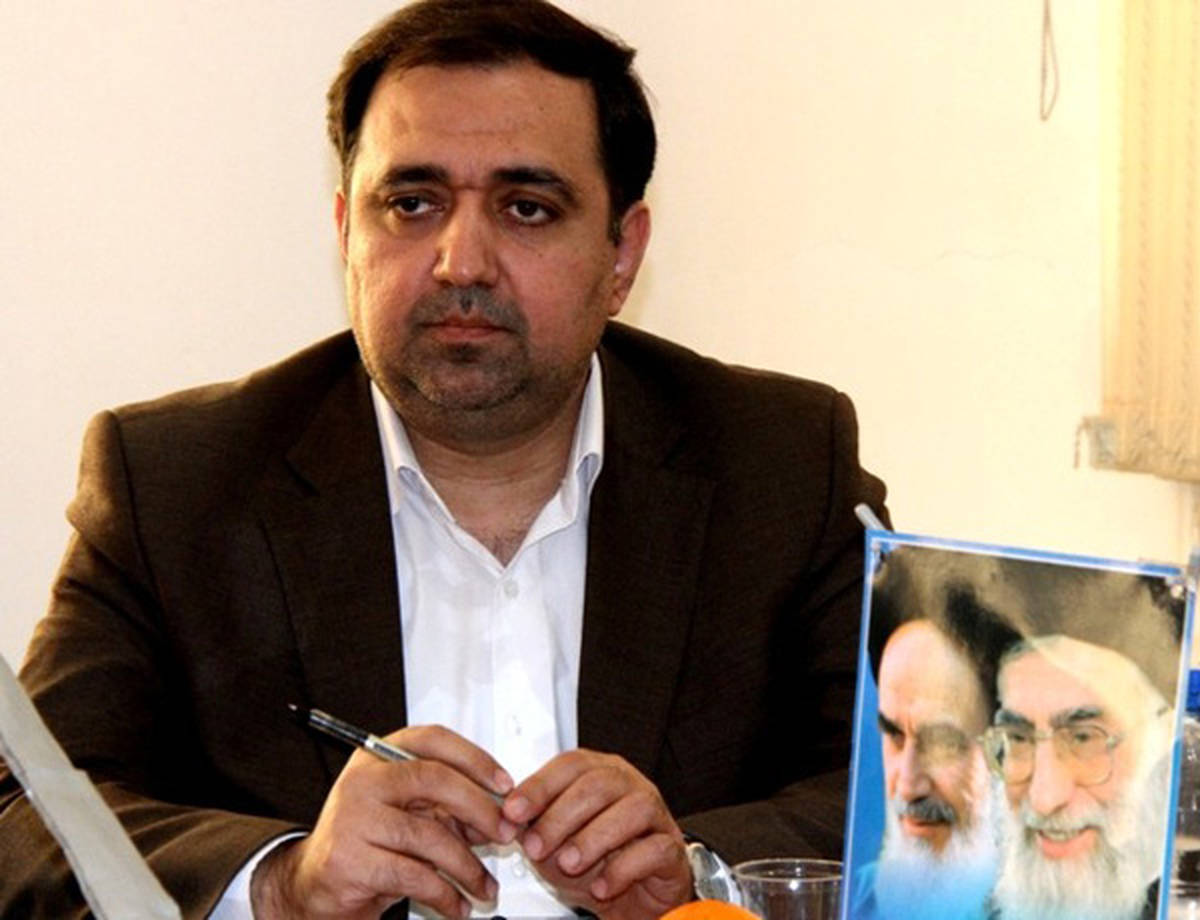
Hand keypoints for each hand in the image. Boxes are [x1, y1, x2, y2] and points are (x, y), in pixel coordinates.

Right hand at [251, 724, 518, 919]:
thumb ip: (448, 809)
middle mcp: (363, 780)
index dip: (474, 758)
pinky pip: (414, 875)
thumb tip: (496, 817)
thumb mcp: (409, 815)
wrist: (313, 884)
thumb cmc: (366, 843)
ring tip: (485, 886)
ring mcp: (353, 818)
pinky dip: (445, 894)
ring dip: (467, 866)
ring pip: (429, 835)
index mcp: (378, 757)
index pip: (432, 740)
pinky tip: (456, 904)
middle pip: (435, 780)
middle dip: (480, 809)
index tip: (504, 783)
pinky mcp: (350, 860)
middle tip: (505, 834)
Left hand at [502, 749, 691, 919]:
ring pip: (633, 809)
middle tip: (536, 846)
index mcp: (600, 773)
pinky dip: (623, 869)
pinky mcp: (672, 849)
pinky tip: (601, 886)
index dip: (540, 786)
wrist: (634, 898)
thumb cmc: (597, 862)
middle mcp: (630, 786)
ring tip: (568, 864)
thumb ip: (536, 828)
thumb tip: (511, 820)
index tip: (513, 811)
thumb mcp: (556, 845)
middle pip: (599, 783)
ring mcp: (656, 815)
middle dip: (560, 816)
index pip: (571, 764)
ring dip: (593, 838)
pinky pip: (654, 849)